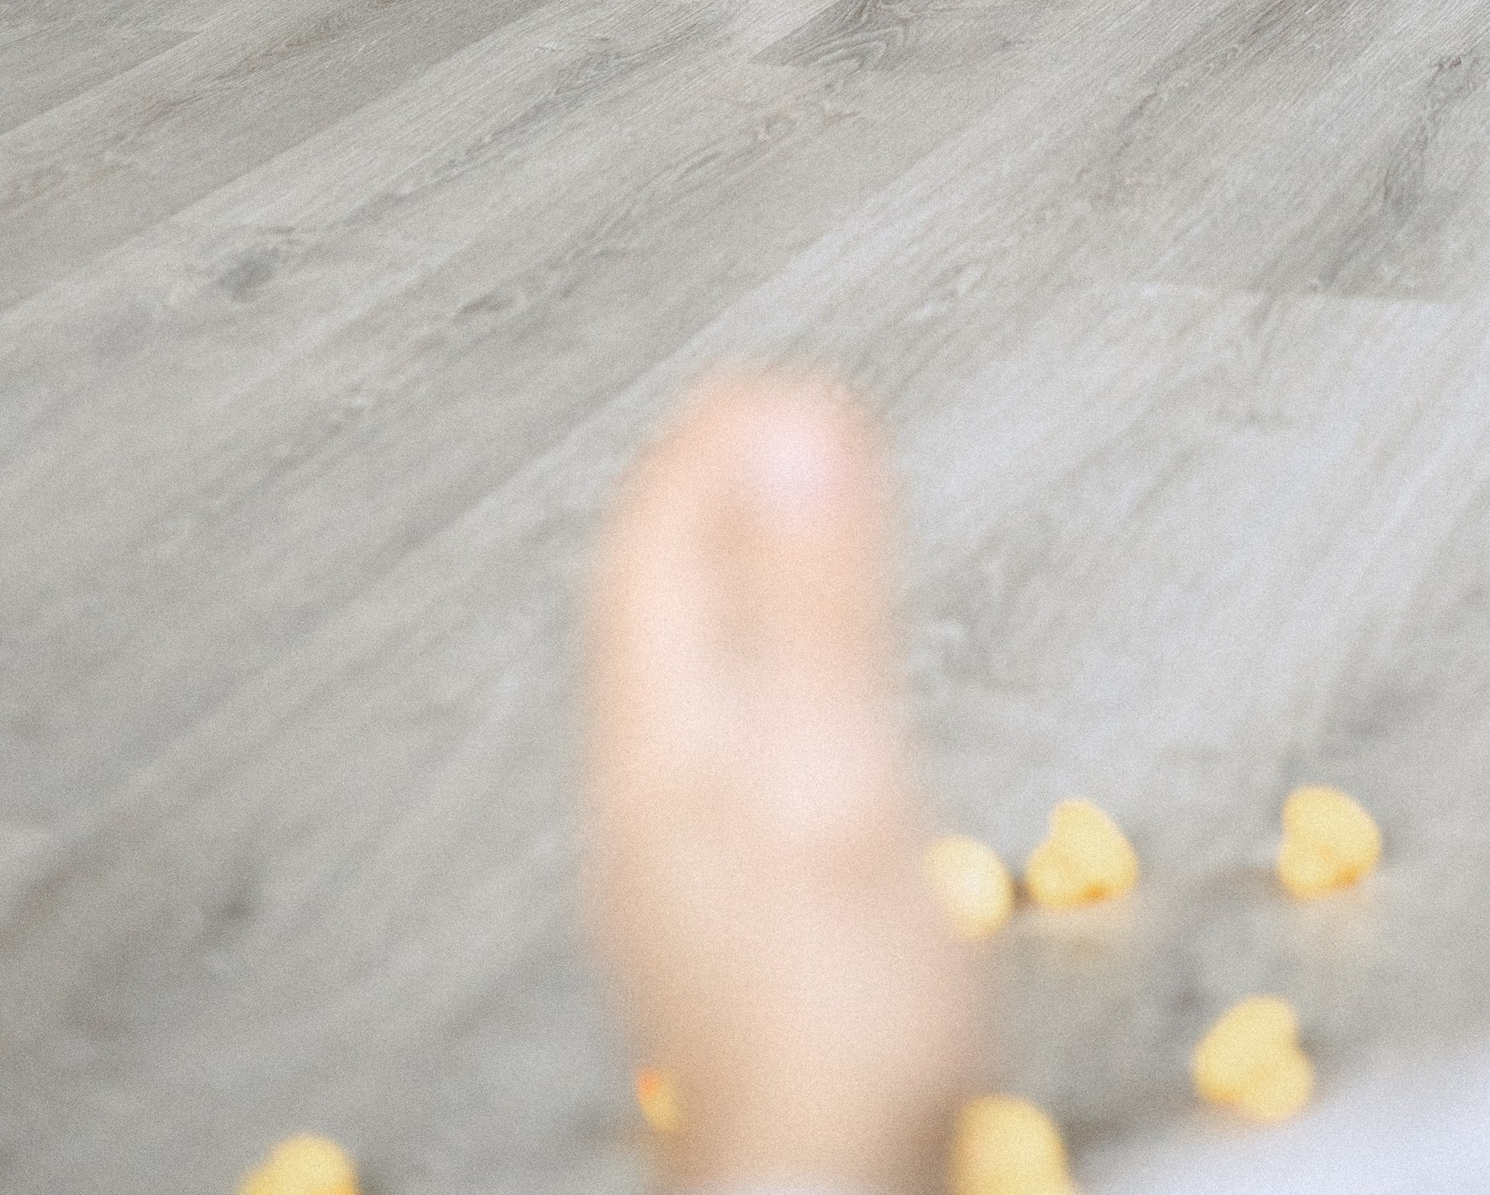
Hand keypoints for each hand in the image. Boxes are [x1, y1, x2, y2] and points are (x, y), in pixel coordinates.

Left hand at [585, 375, 979, 1194]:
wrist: (817, 1194)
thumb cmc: (841, 1021)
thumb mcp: (842, 778)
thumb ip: (819, 603)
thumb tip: (796, 428)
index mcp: (667, 748)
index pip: (654, 556)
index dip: (701, 454)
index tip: (758, 376)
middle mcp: (647, 802)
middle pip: (649, 615)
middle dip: (700, 504)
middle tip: (754, 426)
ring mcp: (671, 871)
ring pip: (669, 684)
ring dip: (716, 588)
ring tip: (763, 535)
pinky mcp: (713, 923)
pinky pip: (700, 750)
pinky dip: (737, 675)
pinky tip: (776, 713)